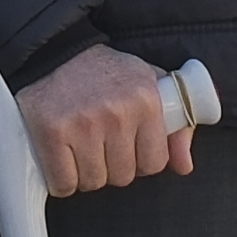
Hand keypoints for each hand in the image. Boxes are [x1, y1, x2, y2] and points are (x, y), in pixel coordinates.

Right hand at [19, 43, 201, 195]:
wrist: (53, 52)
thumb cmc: (104, 72)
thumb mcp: (148, 84)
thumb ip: (176, 125)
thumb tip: (185, 167)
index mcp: (147, 101)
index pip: (154, 163)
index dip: (140, 160)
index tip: (127, 146)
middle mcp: (118, 114)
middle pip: (122, 176)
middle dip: (111, 166)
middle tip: (98, 143)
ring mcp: (83, 125)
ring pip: (93, 182)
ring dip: (85, 173)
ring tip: (78, 146)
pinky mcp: (52, 134)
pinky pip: (63, 184)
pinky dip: (60, 180)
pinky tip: (60, 158)